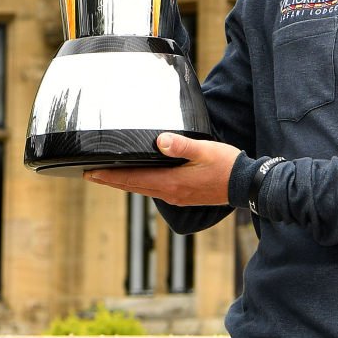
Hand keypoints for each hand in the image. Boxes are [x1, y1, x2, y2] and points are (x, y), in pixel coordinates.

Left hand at [85, 133, 240, 205]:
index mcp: (171, 183)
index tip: (91, 173)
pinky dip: (141, 184)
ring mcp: (177, 197)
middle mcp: (170, 193)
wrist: (246, 185)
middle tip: (92, 175)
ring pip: (144, 189)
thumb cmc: (227, 165)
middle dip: (112, 180)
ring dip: (126, 183)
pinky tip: (141, 179)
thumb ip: (181, 145)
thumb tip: (160, 140)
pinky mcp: (184, 196)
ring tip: (110, 177)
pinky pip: (155, 190)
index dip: (110, 176)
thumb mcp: (204, 150)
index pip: (133, 180)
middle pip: (133, 187)